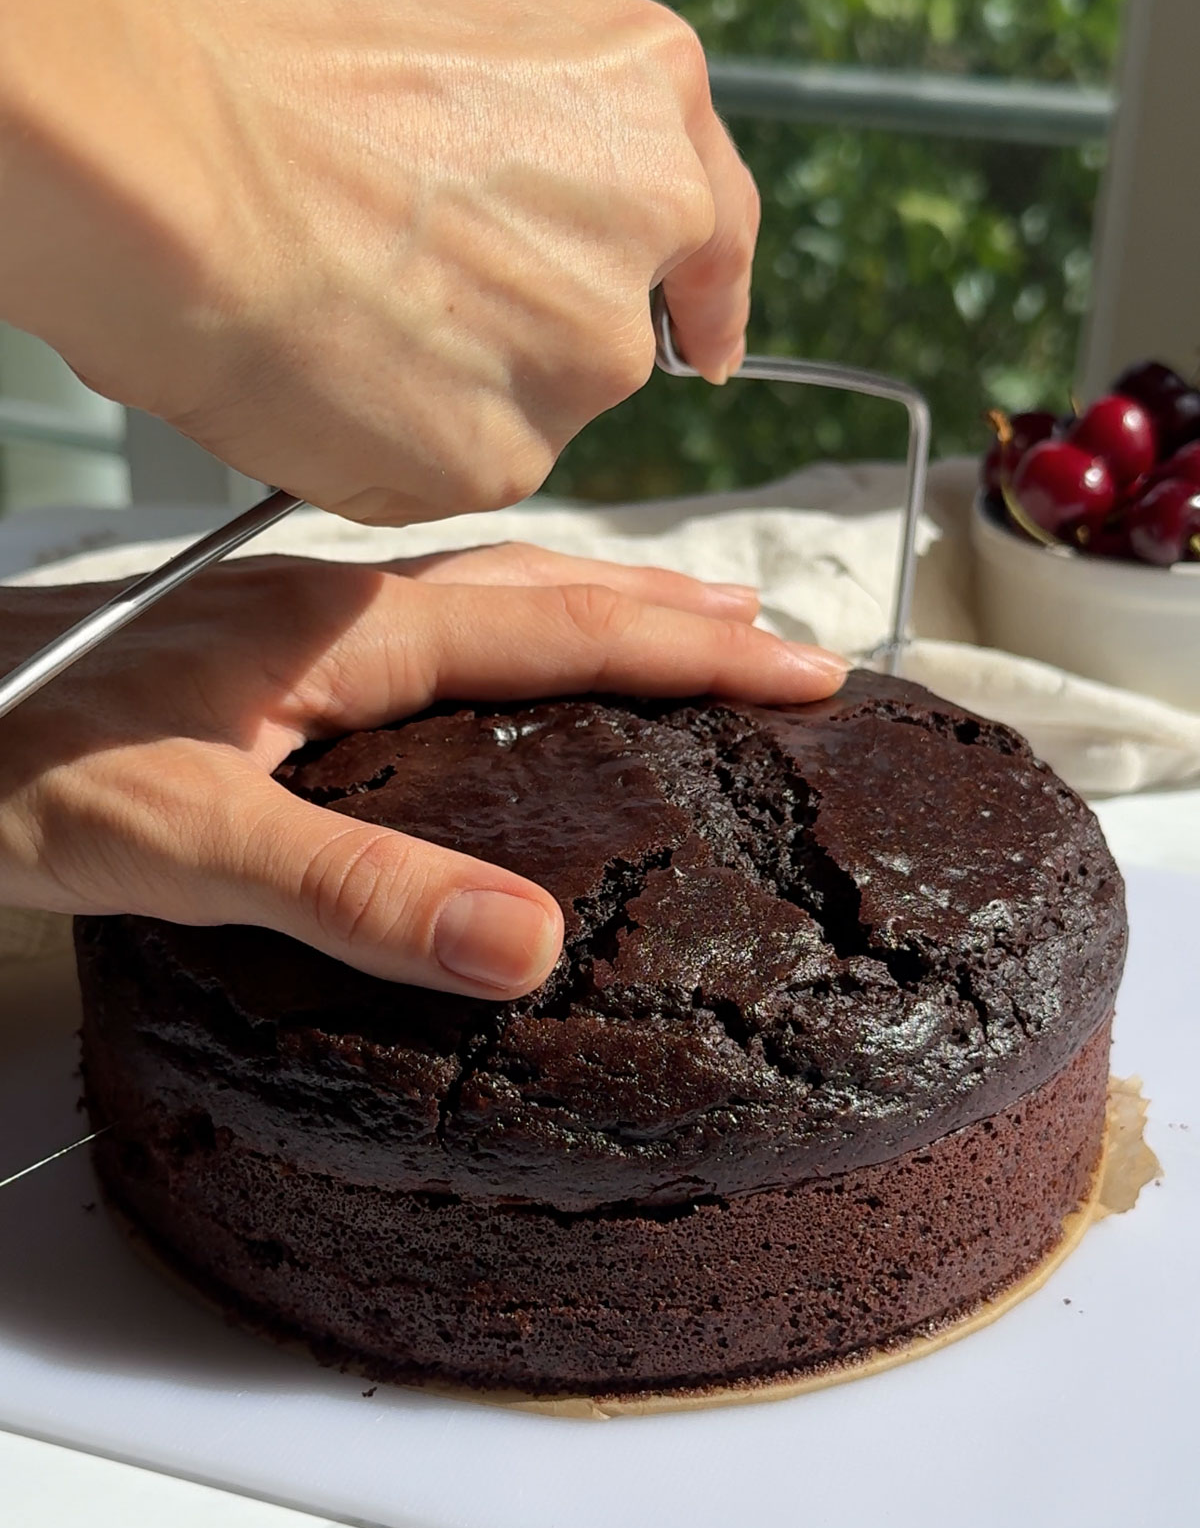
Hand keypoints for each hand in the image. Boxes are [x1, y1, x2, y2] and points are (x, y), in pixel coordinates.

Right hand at [0, 0, 758, 523]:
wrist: (171, 161)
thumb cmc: (275, 68)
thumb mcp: (460, 28)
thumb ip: (552, 124)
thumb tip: (546, 184)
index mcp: (648, 114)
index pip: (714, 234)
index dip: (701, 293)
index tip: (703, 342)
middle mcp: (638, 247)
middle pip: (602, 329)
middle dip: (524, 327)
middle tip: (403, 293)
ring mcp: (577, 365)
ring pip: (525, 404)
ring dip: (451, 385)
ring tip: (336, 315)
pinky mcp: (503, 459)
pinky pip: (456, 463)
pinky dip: (394, 440)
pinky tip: (324, 375)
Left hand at [0, 551, 844, 995]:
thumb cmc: (14, 768)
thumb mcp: (185, 844)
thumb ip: (355, 889)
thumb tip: (527, 941)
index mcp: (345, 630)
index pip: (557, 626)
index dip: (689, 647)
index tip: (801, 664)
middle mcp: (336, 606)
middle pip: (542, 586)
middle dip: (671, 609)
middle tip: (780, 633)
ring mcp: (300, 625)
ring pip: (489, 594)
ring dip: (599, 605)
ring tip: (682, 623)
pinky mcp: (265, 656)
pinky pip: (432, 621)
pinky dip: (516, 628)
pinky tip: (507, 668)